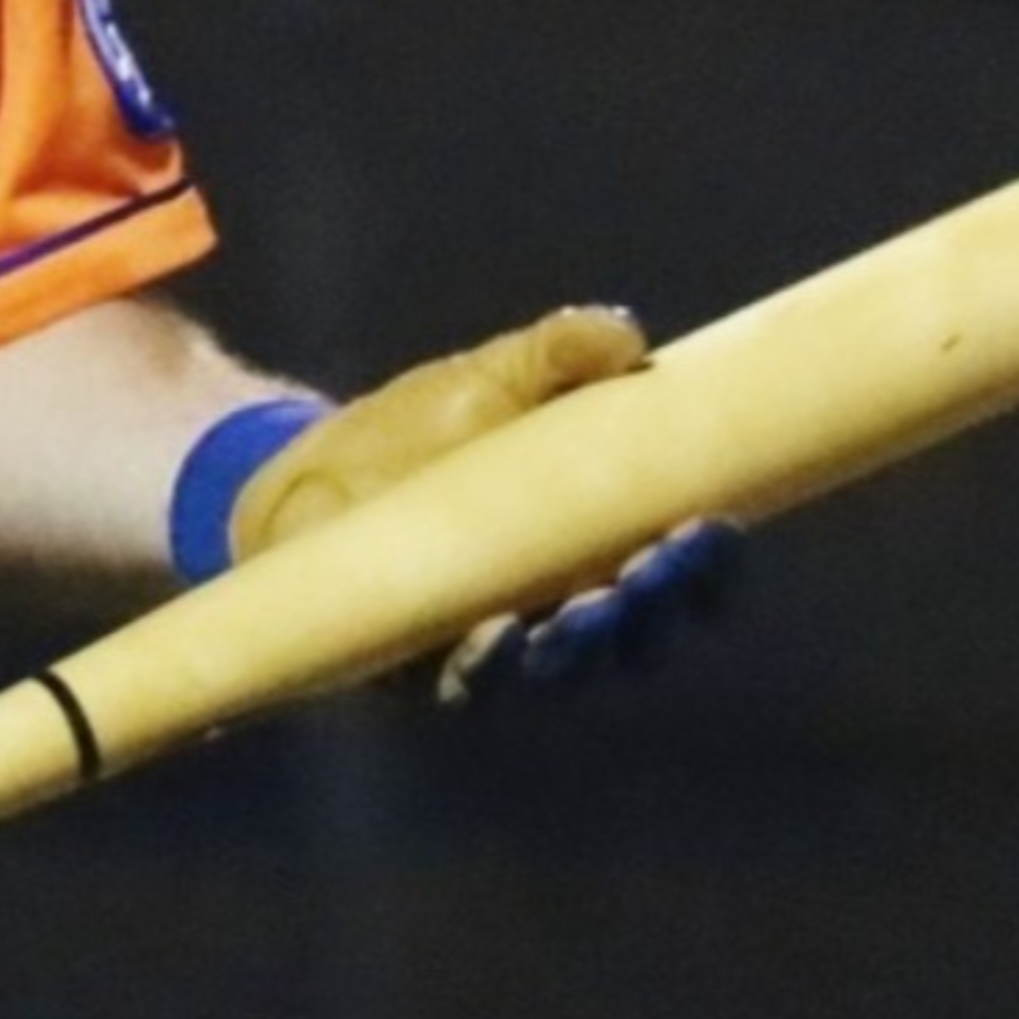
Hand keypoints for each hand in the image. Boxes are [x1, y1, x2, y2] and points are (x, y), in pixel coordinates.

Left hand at [230, 307, 740, 704]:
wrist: (307, 475)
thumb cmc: (417, 430)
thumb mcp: (488, 378)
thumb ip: (557, 354)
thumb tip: (623, 332)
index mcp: (600, 544)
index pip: (680, 574)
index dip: (708, 565)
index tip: (711, 526)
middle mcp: (567, 608)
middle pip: (639, 635)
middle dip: (652, 608)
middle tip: (647, 568)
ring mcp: (504, 646)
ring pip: (567, 669)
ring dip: (583, 644)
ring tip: (584, 604)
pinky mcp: (430, 668)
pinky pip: (473, 685)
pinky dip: (491, 664)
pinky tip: (500, 631)